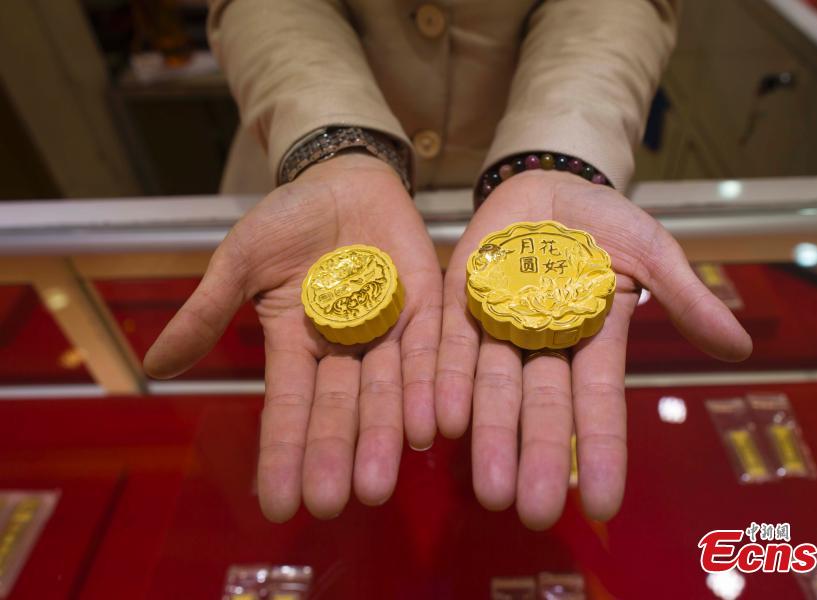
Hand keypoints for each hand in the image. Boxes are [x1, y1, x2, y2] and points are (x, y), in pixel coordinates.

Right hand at [144, 153, 441, 520]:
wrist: (343, 179)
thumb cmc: (287, 220)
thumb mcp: (240, 261)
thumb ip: (208, 311)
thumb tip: (153, 366)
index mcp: (296, 345)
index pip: (289, 408)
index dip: (284, 453)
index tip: (277, 504)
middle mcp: (345, 350)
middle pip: (342, 410)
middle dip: (337, 455)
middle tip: (336, 502)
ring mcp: (389, 331)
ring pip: (389, 391)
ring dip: (386, 435)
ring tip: (380, 481)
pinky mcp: (427, 306)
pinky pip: (433, 350)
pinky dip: (433, 385)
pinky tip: (434, 425)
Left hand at [435, 170, 751, 529]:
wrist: (548, 183)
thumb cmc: (606, 221)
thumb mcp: (653, 252)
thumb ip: (685, 296)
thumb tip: (740, 348)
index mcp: (593, 342)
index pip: (597, 403)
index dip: (599, 449)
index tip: (601, 502)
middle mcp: (543, 347)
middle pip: (540, 407)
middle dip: (537, 457)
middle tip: (533, 512)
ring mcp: (498, 327)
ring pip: (492, 388)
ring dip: (488, 435)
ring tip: (487, 489)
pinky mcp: (460, 302)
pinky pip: (448, 347)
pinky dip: (444, 383)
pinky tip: (439, 422)